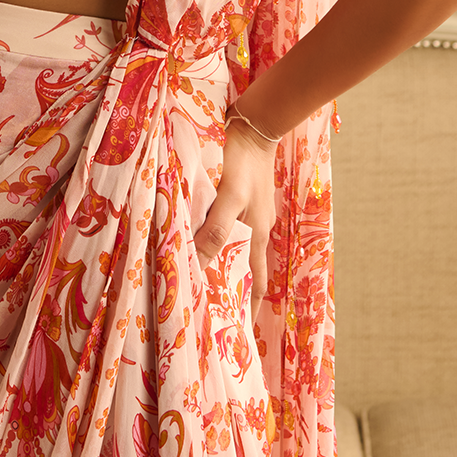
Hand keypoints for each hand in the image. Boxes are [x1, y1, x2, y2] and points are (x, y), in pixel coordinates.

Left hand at [193, 114, 277, 300]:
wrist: (254, 123)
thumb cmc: (241, 160)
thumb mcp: (229, 197)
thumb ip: (215, 229)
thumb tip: (200, 266)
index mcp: (256, 235)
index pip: (254, 284)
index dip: (247, 308)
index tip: (236, 333)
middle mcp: (255, 229)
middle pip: (246, 271)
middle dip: (235, 294)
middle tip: (216, 316)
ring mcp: (249, 213)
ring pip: (235, 249)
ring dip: (223, 266)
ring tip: (204, 285)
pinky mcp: (239, 197)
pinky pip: (228, 228)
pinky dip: (217, 241)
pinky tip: (202, 240)